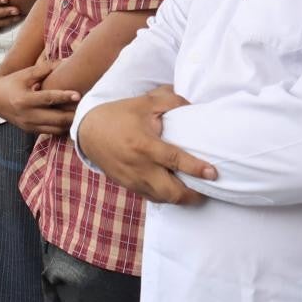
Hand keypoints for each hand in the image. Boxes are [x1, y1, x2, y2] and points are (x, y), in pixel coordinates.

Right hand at [0, 63, 80, 134]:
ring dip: (70, 123)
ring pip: (55, 129)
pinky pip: (51, 132)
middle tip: (88, 107)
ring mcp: (29, 126)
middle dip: (73, 115)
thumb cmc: (12, 83)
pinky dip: (63, 128)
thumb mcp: (25, 74)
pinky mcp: (31, 131)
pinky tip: (72, 121)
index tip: (78, 94)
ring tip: (83, 115)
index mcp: (24, 100)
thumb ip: (44, 69)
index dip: (64, 97)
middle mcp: (27, 115)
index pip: (47, 99)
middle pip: (55, 119)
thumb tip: (65, 61)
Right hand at [76, 86, 216, 204]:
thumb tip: (194, 106)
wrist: (89, 132)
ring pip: (162, 199)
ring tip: (194, 192)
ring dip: (180, 198)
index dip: (196, 168)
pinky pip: (151, 198)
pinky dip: (165, 197)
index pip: (174, 160)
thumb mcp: (144, 103)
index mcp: (144, 145)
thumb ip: (171, 102)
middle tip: (207, 190)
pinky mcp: (128, 185)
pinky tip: (174, 191)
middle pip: (171, 192)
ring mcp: (133, 179)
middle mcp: (139, 166)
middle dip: (192, 196)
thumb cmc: (119, 115)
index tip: (213, 173)